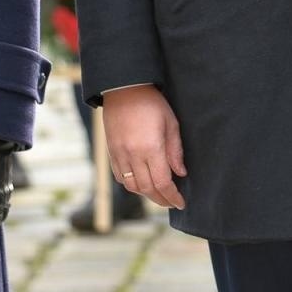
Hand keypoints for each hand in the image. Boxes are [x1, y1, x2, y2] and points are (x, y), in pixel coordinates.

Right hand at [103, 85, 186, 209]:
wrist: (123, 88)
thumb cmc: (152, 103)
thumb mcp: (171, 123)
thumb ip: (175, 151)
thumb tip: (180, 173)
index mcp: (151, 148)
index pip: (163, 182)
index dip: (172, 196)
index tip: (180, 203)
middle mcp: (133, 155)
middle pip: (147, 189)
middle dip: (161, 199)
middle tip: (171, 202)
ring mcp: (119, 154)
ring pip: (132, 186)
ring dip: (146, 194)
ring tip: (158, 193)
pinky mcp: (111, 152)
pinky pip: (120, 177)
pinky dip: (131, 185)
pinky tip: (141, 183)